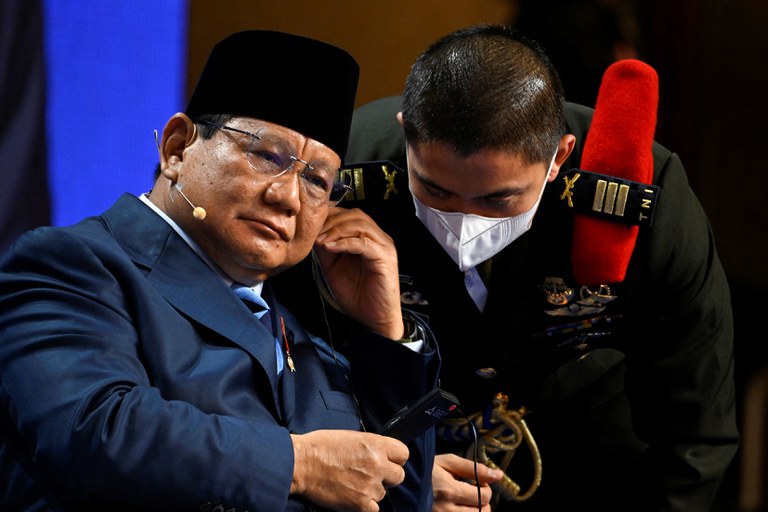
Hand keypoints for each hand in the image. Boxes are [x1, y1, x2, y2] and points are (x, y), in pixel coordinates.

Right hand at [290, 430, 408, 511]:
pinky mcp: (359, 503)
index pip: (403, 454)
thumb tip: (380, 454)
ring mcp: (369, 485)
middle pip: (399, 476)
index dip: (395, 459)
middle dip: (387, 477)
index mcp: (375, 444)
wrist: (301, 463)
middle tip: (372, 476)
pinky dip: (364, 506)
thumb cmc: (320, 447)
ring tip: (354, 484)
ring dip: (372, 491)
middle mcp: (376, 464)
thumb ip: (370, 446)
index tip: (388, 462)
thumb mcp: (350, 437)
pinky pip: (373, 509)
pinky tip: (352, 497)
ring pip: (383, 493)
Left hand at [314, 207, 403, 339]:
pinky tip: (330, 247)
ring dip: (336, 230)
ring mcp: (384, 246)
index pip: (348, 215)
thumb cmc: (356, 295)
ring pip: (360, 225)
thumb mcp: (332, 267)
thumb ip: (325, 248)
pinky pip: (364, 243)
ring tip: (319, 240)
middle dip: (331, 221)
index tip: (310, 224)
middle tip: (313, 232)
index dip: (329, 216)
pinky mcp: (385, 258)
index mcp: (368, 237)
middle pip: (355, 215)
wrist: (373, 319)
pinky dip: (345, 242)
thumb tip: (311, 233)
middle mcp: (378, 238)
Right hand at [432, 453, 502, 511]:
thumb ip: (474, 469)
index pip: (484, 496)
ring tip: (466, 501)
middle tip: (471, 493)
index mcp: (449, 490)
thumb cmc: (425, 470)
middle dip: (482, 502)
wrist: (402, 484)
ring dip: (476, 511)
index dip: (485, 488)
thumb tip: (498, 474)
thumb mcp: (447, 462)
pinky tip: (459, 507)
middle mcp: (446, 509)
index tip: (477, 483)